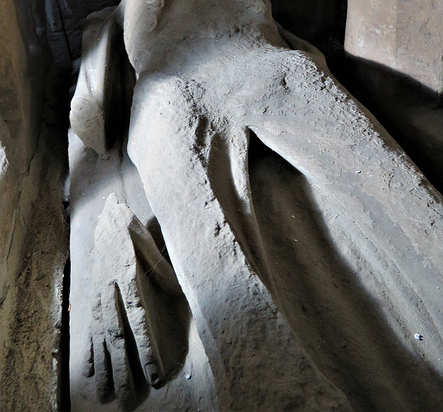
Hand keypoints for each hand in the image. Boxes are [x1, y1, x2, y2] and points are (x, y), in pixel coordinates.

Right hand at [85, 194, 186, 409]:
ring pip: (100, 338)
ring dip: (104, 368)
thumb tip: (181, 293)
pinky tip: (92, 373)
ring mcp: (97, 296)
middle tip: (131, 400)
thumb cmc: (139, 236)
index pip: (138, 320)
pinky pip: (89, 329)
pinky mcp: (91, 298)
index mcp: (129, 276)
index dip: (145, 350)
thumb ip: (166, 272)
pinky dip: (89, 351)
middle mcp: (110, 289)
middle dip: (123, 370)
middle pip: (117, 337)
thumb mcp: (158, 250)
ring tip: (108, 395)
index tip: (154, 375)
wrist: (108, 220)